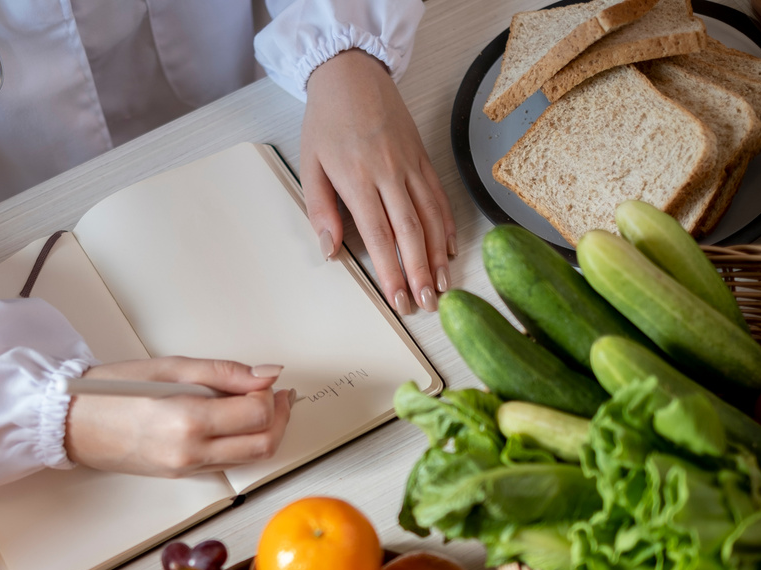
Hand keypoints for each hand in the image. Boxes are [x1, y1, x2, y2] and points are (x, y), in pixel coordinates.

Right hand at [64, 357, 292, 477]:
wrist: (72, 425)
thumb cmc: (111, 392)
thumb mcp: (170, 368)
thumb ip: (224, 372)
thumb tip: (266, 375)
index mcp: (187, 420)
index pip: (256, 414)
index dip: (271, 395)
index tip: (266, 381)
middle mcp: (191, 452)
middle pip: (263, 444)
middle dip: (280, 417)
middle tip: (277, 394)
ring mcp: (188, 468)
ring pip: (251, 458)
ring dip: (266, 432)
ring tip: (260, 405)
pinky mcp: (183, 475)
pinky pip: (228, 462)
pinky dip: (242, 443)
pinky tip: (235, 421)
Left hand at [301, 49, 455, 316]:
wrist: (351, 74)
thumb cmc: (326, 122)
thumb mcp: (310, 165)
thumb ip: (320, 210)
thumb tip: (330, 251)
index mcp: (358, 178)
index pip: (379, 235)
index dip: (391, 270)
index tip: (398, 298)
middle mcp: (389, 173)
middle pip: (411, 231)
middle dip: (420, 271)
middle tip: (427, 304)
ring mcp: (410, 164)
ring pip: (431, 216)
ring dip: (438, 255)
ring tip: (442, 285)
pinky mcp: (423, 156)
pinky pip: (439, 196)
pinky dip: (447, 225)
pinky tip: (450, 249)